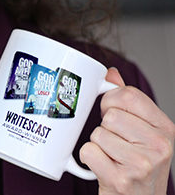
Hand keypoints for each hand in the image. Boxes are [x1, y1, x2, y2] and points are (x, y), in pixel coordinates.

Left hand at [80, 68, 174, 194]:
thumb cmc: (138, 165)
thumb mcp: (142, 133)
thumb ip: (128, 102)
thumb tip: (111, 73)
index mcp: (166, 129)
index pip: (129, 95)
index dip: (111, 101)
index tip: (112, 113)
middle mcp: (159, 146)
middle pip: (111, 116)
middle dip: (105, 128)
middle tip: (115, 144)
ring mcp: (142, 164)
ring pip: (97, 134)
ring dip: (97, 145)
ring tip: (112, 158)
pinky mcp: (121, 179)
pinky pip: (88, 151)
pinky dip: (89, 159)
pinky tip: (104, 168)